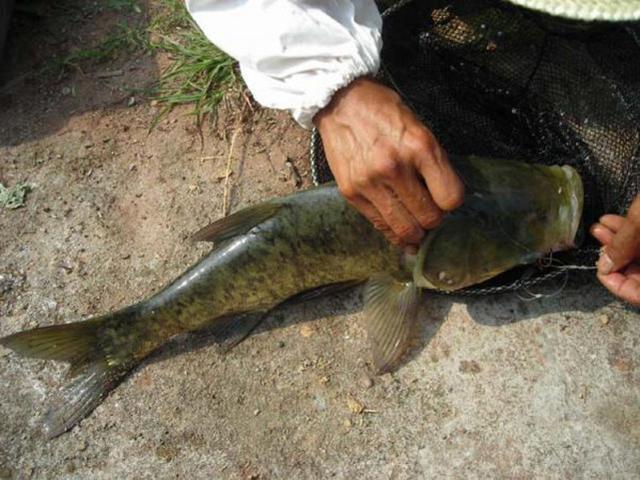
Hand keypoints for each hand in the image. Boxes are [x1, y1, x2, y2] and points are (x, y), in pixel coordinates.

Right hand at [313, 78, 463, 247]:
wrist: (341, 103)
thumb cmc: (384, 112)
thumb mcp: (419, 128)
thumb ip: (433, 163)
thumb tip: (443, 200)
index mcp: (420, 147)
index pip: (450, 198)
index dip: (451, 202)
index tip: (446, 199)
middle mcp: (395, 167)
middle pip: (428, 218)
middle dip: (434, 220)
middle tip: (430, 212)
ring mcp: (370, 183)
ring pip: (404, 229)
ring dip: (414, 232)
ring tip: (415, 225)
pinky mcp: (351, 193)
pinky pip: (378, 224)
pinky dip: (391, 228)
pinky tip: (396, 222)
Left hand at [590, 194, 639, 305]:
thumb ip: (623, 246)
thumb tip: (605, 265)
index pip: (638, 295)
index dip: (617, 284)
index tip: (601, 268)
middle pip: (639, 274)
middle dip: (614, 256)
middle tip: (598, 241)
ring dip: (618, 241)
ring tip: (599, 226)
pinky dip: (631, 233)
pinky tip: (611, 221)